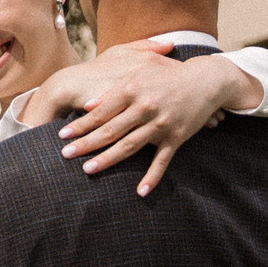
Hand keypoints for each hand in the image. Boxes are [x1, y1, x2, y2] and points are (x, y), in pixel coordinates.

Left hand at [26, 45, 264, 195]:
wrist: (205, 81)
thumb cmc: (166, 76)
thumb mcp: (138, 74)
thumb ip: (113, 92)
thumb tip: (88, 106)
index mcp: (132, 90)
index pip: (101, 112)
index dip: (81, 125)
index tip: (62, 135)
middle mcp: (145, 107)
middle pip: (110, 130)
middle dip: (86, 144)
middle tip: (65, 155)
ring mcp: (161, 124)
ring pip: (129, 146)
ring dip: (108, 160)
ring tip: (88, 170)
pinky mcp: (177, 137)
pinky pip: (162, 161)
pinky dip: (152, 177)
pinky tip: (140, 192)